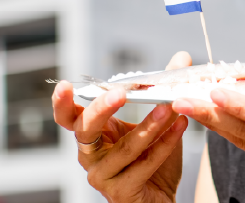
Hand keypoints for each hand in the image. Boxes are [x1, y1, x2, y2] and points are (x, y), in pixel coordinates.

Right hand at [52, 52, 193, 202]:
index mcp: (92, 136)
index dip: (62, 103)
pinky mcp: (120, 192)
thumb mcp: (156, 120)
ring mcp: (103, 176)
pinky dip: (164, 145)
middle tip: (121, 93)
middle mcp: (90, 156)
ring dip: (148, 126)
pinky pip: (143, 165)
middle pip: (86, 129)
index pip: (68, 117)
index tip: (64, 85)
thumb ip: (164, 90)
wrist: (161, 198)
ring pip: (125, 148)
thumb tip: (182, 57)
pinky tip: (180, 128)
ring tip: (168, 108)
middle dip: (102, 108)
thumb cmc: (152, 159)